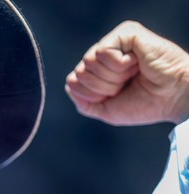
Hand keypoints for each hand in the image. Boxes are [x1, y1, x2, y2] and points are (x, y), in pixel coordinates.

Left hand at [65, 21, 188, 125]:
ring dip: (111, 77)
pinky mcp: (126, 33)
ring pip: (88, 63)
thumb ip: (84, 102)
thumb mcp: (107, 110)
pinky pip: (101, 52)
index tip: (117, 95)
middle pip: (79, 73)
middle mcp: (105, 53)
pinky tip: (136, 63)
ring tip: (133, 74)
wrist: (173, 99)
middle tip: (127, 84)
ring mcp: (115, 42)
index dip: (92, 95)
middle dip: (102, 87)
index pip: (73, 82)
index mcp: (100, 70)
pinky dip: (118, 65)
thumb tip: (69, 84)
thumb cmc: (146, 104)